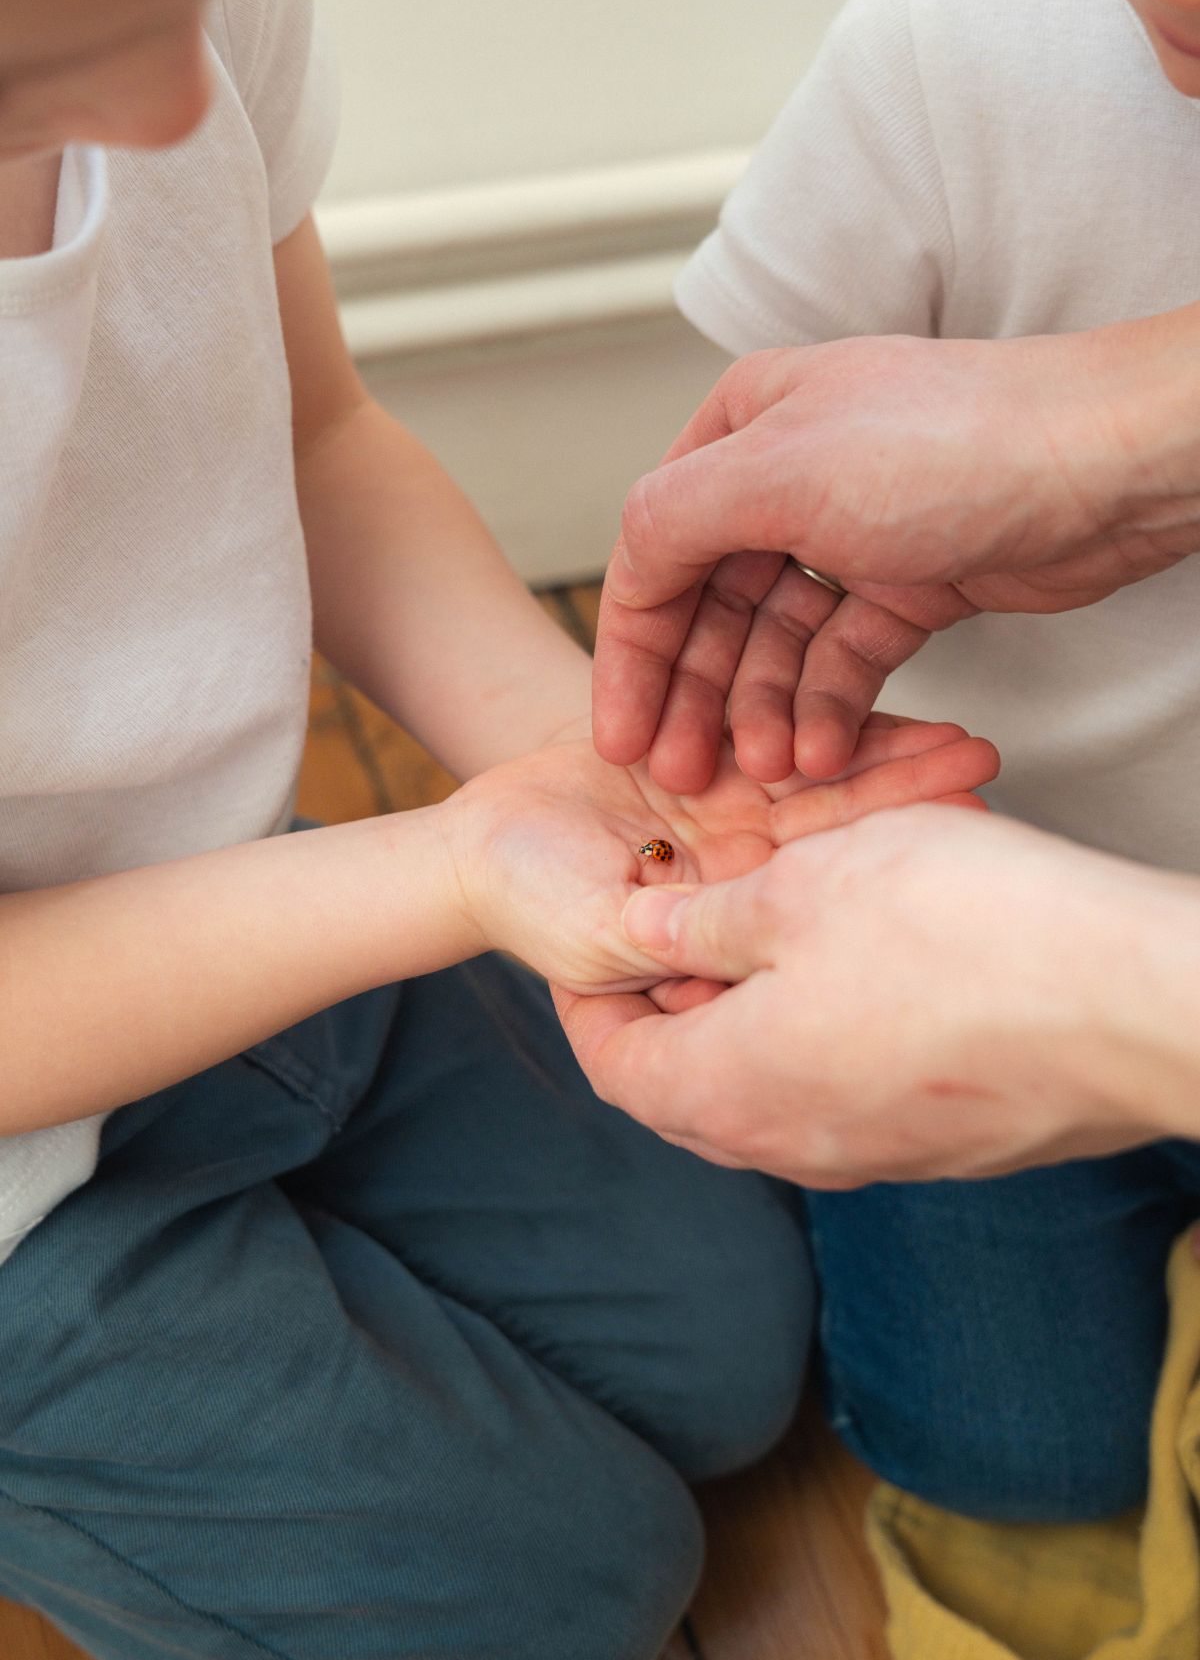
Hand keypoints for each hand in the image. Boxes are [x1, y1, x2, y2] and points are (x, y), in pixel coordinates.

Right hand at [443, 715, 997, 994]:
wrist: (479, 849)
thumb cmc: (530, 904)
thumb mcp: (600, 936)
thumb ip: (665, 939)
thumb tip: (731, 953)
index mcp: (728, 915)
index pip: (817, 885)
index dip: (877, 856)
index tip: (951, 831)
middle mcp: (744, 868)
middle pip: (837, 831)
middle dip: (907, 799)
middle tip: (980, 766)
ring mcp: (731, 815)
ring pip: (816, 779)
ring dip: (885, 758)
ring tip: (961, 739)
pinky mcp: (709, 761)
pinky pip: (769, 734)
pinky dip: (820, 720)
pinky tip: (885, 706)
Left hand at [554, 805, 1187, 1184]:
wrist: (1131, 1003)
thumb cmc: (958, 931)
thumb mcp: (801, 889)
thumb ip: (706, 920)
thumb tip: (645, 934)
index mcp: (730, 1092)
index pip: (616, 1066)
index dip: (589, 1003)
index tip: (593, 948)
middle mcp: (795, 1149)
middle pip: (690, 1090)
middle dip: (670, 1011)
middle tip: (677, 932)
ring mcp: (877, 1158)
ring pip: (774, 1094)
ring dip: (754, 1021)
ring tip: (772, 931)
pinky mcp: (948, 1146)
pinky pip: (851, 1099)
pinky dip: (826, 1040)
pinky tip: (864, 967)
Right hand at [593, 326, 1199, 789]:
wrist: (1107, 464)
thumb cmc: (952, 444)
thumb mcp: (779, 470)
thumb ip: (674, 519)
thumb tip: (625, 568)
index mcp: (741, 431)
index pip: (655, 555)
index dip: (634, 654)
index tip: (619, 739)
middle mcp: (786, 480)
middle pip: (713, 609)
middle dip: (697, 698)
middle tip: (683, 778)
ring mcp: (850, 536)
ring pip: (778, 645)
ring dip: (765, 713)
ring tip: (771, 776)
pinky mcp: (909, 586)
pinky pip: (843, 662)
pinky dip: (828, 709)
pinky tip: (823, 754)